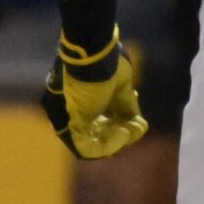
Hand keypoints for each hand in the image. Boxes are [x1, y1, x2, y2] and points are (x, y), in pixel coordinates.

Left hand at [40, 31, 146, 159]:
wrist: (94, 54)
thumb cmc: (107, 63)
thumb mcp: (121, 86)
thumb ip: (126, 106)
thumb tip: (138, 125)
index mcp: (76, 98)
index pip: (97, 119)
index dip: (119, 121)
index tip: (134, 116)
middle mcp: (67, 111)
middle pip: (95, 133)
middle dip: (119, 133)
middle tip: (136, 127)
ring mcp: (65, 121)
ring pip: (92, 144)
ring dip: (117, 142)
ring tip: (130, 131)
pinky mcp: (67, 128)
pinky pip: (88, 149)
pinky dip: (110, 145)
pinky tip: (124, 134)